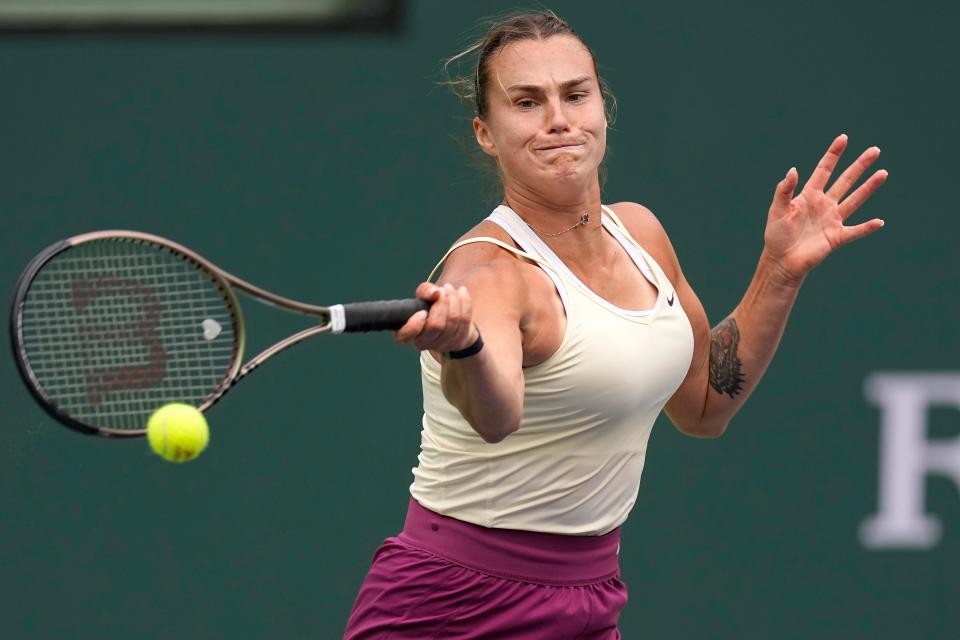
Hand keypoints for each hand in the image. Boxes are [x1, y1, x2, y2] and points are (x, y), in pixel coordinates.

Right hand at [395, 282, 478, 352]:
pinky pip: (465, 319)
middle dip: (442, 303)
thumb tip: (434, 292)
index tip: (422, 311)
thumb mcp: (423, 296)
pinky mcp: (459, 342)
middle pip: (436, 326)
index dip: (414, 324)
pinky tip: (462, 291)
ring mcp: (442, 345)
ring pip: (453, 321)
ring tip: (449, 288)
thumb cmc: (431, 307)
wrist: (451, 320)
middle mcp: (423, 343)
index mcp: (408, 333)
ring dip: (454, 299)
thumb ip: (424, 291)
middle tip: (441, 290)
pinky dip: (465, 302)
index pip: (404, 335)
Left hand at [763, 134, 886, 280]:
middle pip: (845, 181)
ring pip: (855, 200)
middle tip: (875, 150)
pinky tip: (879, 222)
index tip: (844, 138)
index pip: (824, 170)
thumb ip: (784, 191)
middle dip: (859, 166)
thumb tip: (793, 170)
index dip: (833, 155)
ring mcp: (832, 220)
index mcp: (809, 196)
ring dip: (869, 187)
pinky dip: (867, 228)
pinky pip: (855, 231)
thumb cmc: (776, 235)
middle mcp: (824, 205)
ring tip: (883, 173)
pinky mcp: (836, 237)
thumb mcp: (777, 210)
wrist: (781, 261)